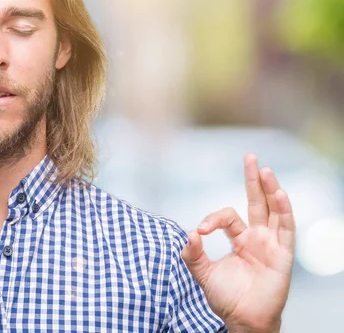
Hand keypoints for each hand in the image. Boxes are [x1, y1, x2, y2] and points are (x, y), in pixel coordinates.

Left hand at [181, 154, 294, 332]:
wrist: (242, 320)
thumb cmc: (226, 297)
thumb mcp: (203, 273)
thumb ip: (193, 254)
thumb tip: (189, 233)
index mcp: (239, 239)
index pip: (228, 217)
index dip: (212, 219)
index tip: (200, 231)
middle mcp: (257, 237)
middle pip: (257, 202)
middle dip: (253, 180)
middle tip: (250, 156)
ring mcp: (271, 244)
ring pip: (274, 211)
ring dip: (270, 189)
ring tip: (264, 169)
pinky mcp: (282, 255)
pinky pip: (285, 229)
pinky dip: (284, 211)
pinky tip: (279, 193)